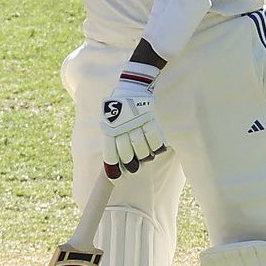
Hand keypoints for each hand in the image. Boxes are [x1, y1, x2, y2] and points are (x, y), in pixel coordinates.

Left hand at [101, 64, 166, 178]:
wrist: (132, 86)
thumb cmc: (119, 107)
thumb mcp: (110, 121)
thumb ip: (112, 140)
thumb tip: (113, 166)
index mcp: (108, 128)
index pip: (110, 153)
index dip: (114, 169)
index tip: (116, 179)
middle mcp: (121, 126)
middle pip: (127, 153)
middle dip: (131, 163)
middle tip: (133, 167)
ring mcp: (136, 123)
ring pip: (141, 148)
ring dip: (144, 155)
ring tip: (145, 155)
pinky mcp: (149, 118)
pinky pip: (155, 139)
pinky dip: (156, 146)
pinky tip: (156, 147)